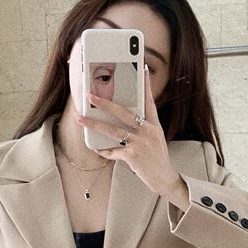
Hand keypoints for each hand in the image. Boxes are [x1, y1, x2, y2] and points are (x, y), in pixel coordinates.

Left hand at [76, 65, 185, 199]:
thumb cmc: (157, 159)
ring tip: (81, 119)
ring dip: (94, 124)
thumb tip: (123, 120)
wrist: (165, 178)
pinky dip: (104, 151)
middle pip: (124, 113)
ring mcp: (140, 143)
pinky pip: (113, 151)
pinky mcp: (133, 156)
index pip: (149, 101)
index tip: (143, 69)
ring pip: (113, 131)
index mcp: (153, 125)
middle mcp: (147, 131)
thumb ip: (142, 128)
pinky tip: (97, 149)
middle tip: (91, 95)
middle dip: (105, 104)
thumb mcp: (155, 139)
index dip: (146, 85)